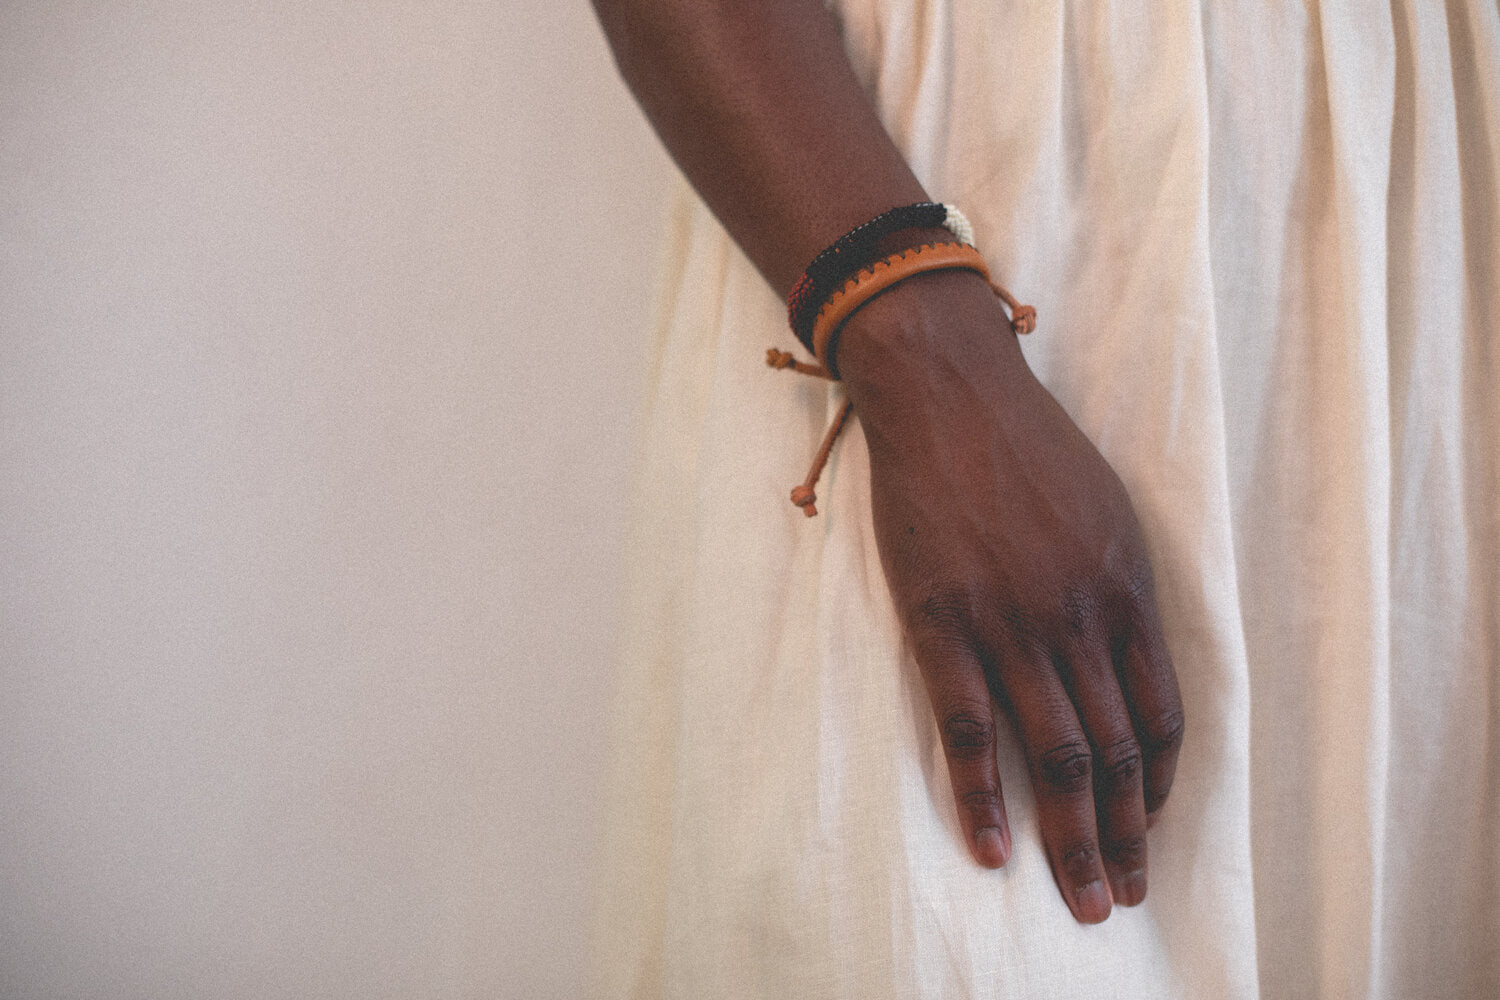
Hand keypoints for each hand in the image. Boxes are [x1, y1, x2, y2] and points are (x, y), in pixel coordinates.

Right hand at [838, 269, 1184, 923]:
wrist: (946, 391)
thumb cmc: (1024, 442)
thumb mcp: (1105, 505)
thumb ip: (1119, 581)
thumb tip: (1126, 649)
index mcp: (1127, 587)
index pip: (1161, 712)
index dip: (1161, 781)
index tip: (1152, 821)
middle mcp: (1081, 616)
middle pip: (1117, 751)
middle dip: (1126, 834)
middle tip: (1124, 894)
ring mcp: (1012, 623)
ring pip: (1056, 755)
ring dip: (1072, 838)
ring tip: (1080, 897)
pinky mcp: (943, 624)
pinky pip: (970, 731)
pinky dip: (983, 799)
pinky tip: (992, 850)